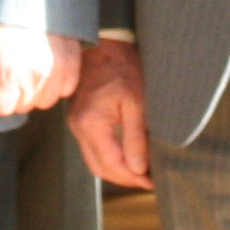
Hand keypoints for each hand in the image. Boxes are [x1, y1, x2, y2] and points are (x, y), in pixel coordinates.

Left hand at [0, 26, 83, 116]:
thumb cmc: (2, 20)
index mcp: (8, 72)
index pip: (1, 108)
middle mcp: (34, 76)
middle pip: (22, 107)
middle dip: (14, 94)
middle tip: (12, 68)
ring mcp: (56, 72)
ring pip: (44, 102)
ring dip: (36, 90)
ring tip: (29, 66)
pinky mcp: (72, 64)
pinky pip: (64, 90)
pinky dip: (56, 83)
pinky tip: (46, 65)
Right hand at [67, 37, 152, 188]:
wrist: (104, 46)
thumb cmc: (123, 69)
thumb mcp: (136, 103)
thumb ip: (136, 138)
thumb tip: (139, 169)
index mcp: (91, 124)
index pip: (111, 164)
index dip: (133, 178)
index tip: (153, 182)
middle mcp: (79, 128)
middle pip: (99, 168)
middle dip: (125, 179)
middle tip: (150, 182)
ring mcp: (76, 124)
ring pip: (95, 161)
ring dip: (117, 170)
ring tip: (142, 173)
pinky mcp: (80, 120)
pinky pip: (93, 149)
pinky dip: (110, 157)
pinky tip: (128, 157)